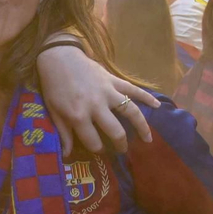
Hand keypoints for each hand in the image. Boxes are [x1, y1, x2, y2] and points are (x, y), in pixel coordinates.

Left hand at [36, 45, 157, 157]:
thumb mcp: (54, 111)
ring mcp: (108, 92)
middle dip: (120, 144)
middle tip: (122, 150)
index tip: (100, 150)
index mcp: (78, 116)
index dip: (97, 149)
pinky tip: (157, 105)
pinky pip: (134, 89)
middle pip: (115, 131)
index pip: (93, 141)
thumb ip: (64, 133)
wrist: (58, 58)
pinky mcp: (114, 80)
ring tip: (148, 139)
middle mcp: (96, 106)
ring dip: (141, 126)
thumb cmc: (54, 87)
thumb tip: (67, 155)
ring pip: (131, 111)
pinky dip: (147, 96)